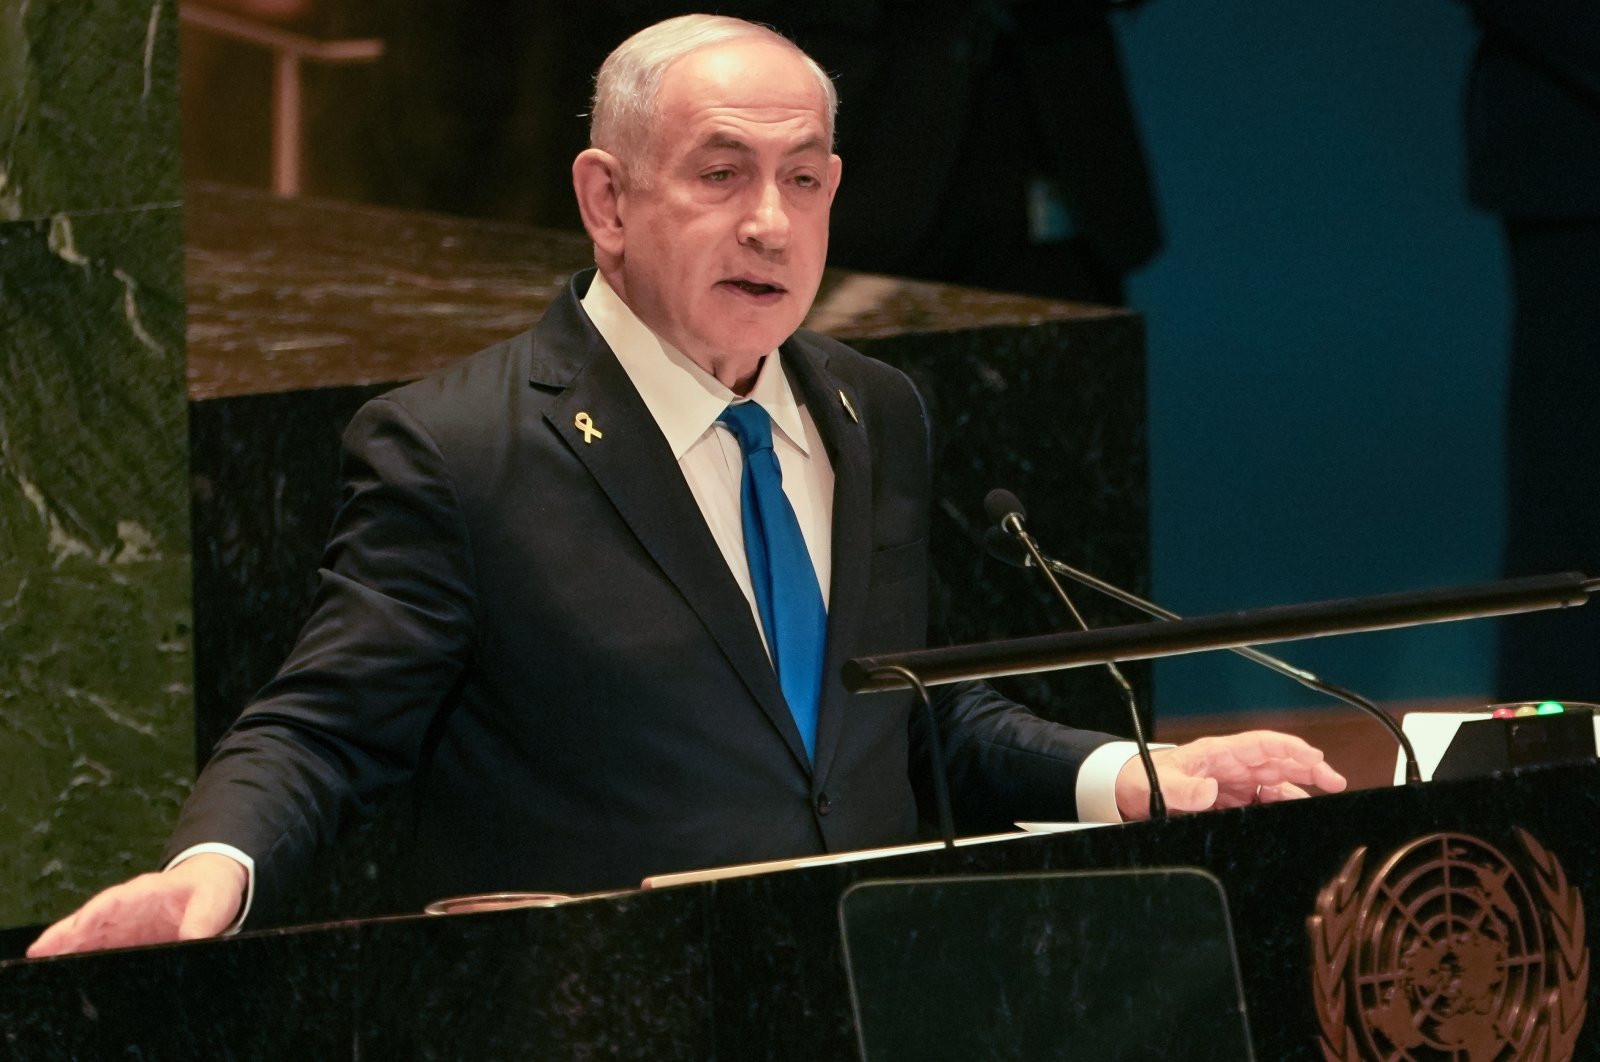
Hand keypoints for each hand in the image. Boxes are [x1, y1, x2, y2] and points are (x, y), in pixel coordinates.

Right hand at [26, 853, 246, 958]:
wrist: (211, 886)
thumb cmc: (211, 890)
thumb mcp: (214, 900)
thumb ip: (203, 920)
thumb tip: (191, 941)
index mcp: (147, 891)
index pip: (116, 901)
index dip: (96, 914)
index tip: (79, 928)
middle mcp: (128, 907)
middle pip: (91, 918)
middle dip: (66, 933)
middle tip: (40, 951)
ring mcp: (123, 924)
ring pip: (88, 934)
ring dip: (65, 948)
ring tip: (40, 962)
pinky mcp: (125, 939)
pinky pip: (98, 948)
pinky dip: (82, 958)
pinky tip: (66, 973)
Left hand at [1115, 729, 1347, 821]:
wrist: (1126, 795)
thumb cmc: (1141, 780)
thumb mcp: (1157, 784)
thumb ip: (1183, 788)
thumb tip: (1209, 791)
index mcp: (1216, 754)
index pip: (1260, 745)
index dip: (1289, 748)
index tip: (1314, 756)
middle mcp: (1229, 769)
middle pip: (1276, 764)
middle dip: (1308, 769)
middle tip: (1336, 781)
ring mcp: (1231, 787)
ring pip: (1273, 786)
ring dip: (1297, 793)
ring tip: (1321, 804)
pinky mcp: (1228, 806)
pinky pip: (1260, 806)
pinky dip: (1278, 810)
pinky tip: (1292, 819)